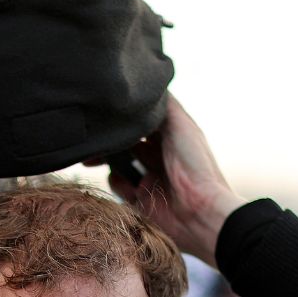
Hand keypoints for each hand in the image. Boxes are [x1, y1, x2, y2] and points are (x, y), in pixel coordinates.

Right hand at [103, 95, 246, 264]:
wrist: (202, 213)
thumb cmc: (196, 167)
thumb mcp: (182, 126)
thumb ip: (166, 105)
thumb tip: (149, 83)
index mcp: (170, 139)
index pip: (143, 121)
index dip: (127, 116)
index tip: (109, 108)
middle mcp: (159, 157)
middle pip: (128, 141)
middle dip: (112, 137)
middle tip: (96, 133)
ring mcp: (149, 178)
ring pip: (119, 162)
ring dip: (107, 157)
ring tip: (95, 153)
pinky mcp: (141, 200)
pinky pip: (119, 186)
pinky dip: (115, 180)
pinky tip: (116, 176)